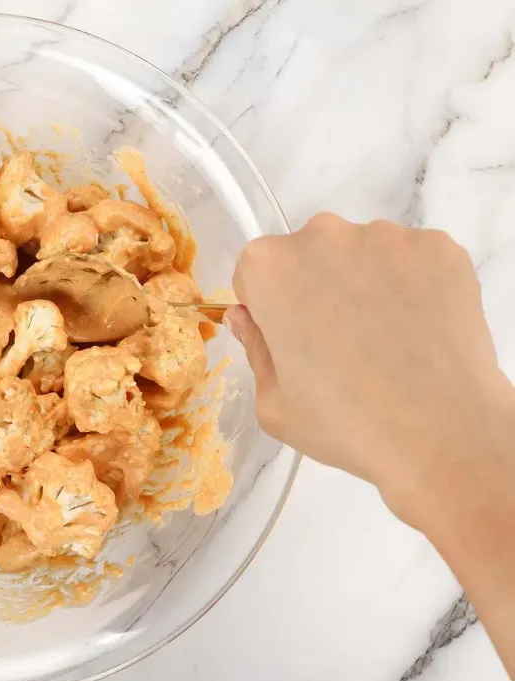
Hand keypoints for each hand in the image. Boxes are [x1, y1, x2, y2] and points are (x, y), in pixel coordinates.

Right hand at [227, 213, 514, 526]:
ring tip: (383, 343)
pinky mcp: (440, 249)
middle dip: (315, 288)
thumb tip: (248, 318)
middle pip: (308, 254)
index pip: (254, 272)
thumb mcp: (274, 402)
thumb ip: (254, 348)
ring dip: (364, 285)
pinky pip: (412, 262)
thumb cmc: (344, 423)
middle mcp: (326, 236)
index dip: (267, 308)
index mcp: (272, 268)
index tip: (287, 339)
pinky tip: (416, 333)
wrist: (442, 434)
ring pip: (363, 254)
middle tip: (336, 345)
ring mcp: (388, 238)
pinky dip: (411, 288)